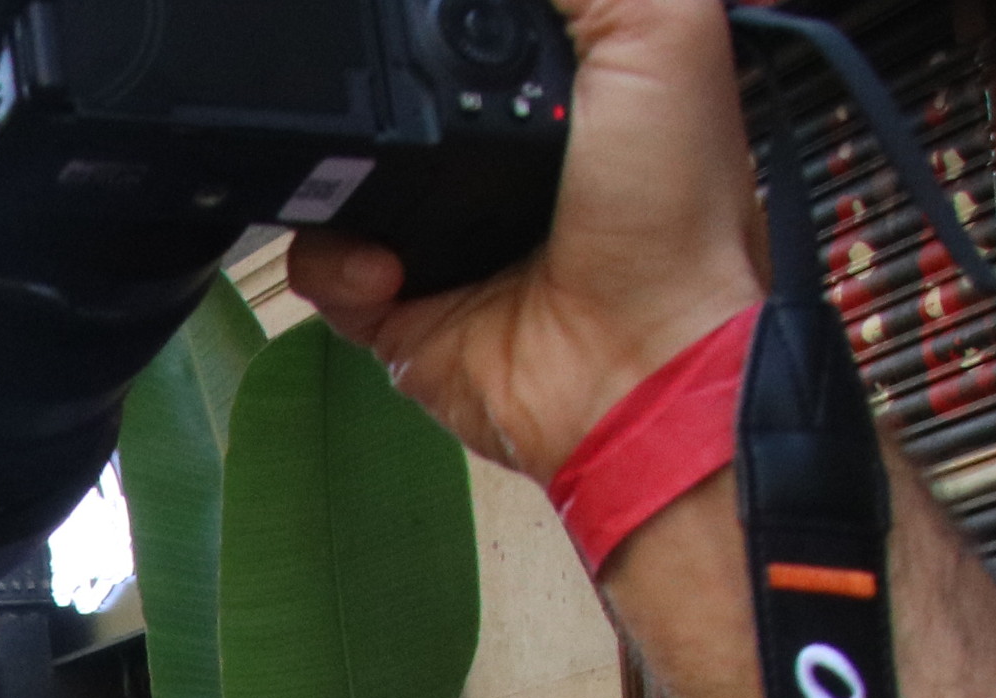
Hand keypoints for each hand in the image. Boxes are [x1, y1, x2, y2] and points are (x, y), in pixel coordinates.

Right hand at [285, 0, 765, 483]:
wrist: (635, 365)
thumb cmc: (675, 216)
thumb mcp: (662, 34)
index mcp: (565, 96)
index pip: (471, 30)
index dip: (440, 21)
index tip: (417, 17)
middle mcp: (502, 165)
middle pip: (394, 99)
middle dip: (375, 93)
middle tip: (390, 97)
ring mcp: (444, 236)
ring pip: (339, 176)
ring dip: (340, 175)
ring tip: (386, 189)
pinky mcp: (398, 307)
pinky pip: (320, 264)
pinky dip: (335, 260)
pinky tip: (390, 267)